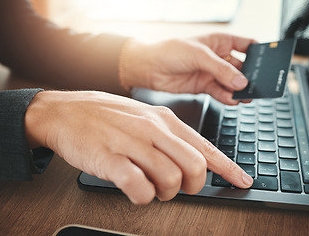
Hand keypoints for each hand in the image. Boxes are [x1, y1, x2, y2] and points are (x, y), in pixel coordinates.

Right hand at [25, 91, 252, 203]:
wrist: (65, 111)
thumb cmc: (106, 116)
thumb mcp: (144, 117)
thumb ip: (169, 137)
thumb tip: (193, 161)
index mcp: (164, 119)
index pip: (205, 147)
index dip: (228, 168)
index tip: (242, 180)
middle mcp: (152, 129)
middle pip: (194, 167)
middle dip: (192, 186)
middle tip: (178, 188)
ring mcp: (131, 143)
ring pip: (170, 179)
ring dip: (165, 193)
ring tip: (152, 188)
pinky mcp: (110, 159)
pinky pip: (139, 187)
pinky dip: (142, 196)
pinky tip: (135, 190)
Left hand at [120, 33, 255, 104]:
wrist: (149, 68)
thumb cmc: (170, 51)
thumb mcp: (200, 56)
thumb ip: (221, 69)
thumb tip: (241, 80)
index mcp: (220, 42)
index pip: (246, 45)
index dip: (259, 53)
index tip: (269, 63)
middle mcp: (218, 58)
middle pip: (241, 68)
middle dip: (250, 77)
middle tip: (259, 86)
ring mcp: (211, 73)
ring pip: (232, 83)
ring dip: (239, 90)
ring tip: (247, 96)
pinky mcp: (204, 87)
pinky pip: (220, 93)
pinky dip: (227, 97)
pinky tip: (232, 100)